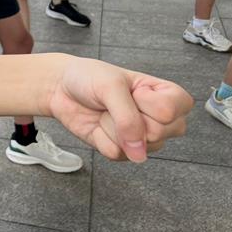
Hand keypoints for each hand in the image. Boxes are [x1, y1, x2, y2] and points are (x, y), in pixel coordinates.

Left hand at [47, 55, 191, 161]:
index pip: (170, 111)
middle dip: (127, 116)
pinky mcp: (123, 151)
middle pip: (158, 133)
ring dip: (112, 127)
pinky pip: (116, 154)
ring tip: (107, 111)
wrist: (61, 88)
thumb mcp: (110, 86)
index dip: (146, 101)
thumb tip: (139, 153)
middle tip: (116, 101)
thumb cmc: (90, 78)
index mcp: (167, 95)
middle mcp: (161, 120)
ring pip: (136, 147)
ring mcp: (143, 138)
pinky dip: (101, 138)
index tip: (133, 90)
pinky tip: (98, 125)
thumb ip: (128, 117)